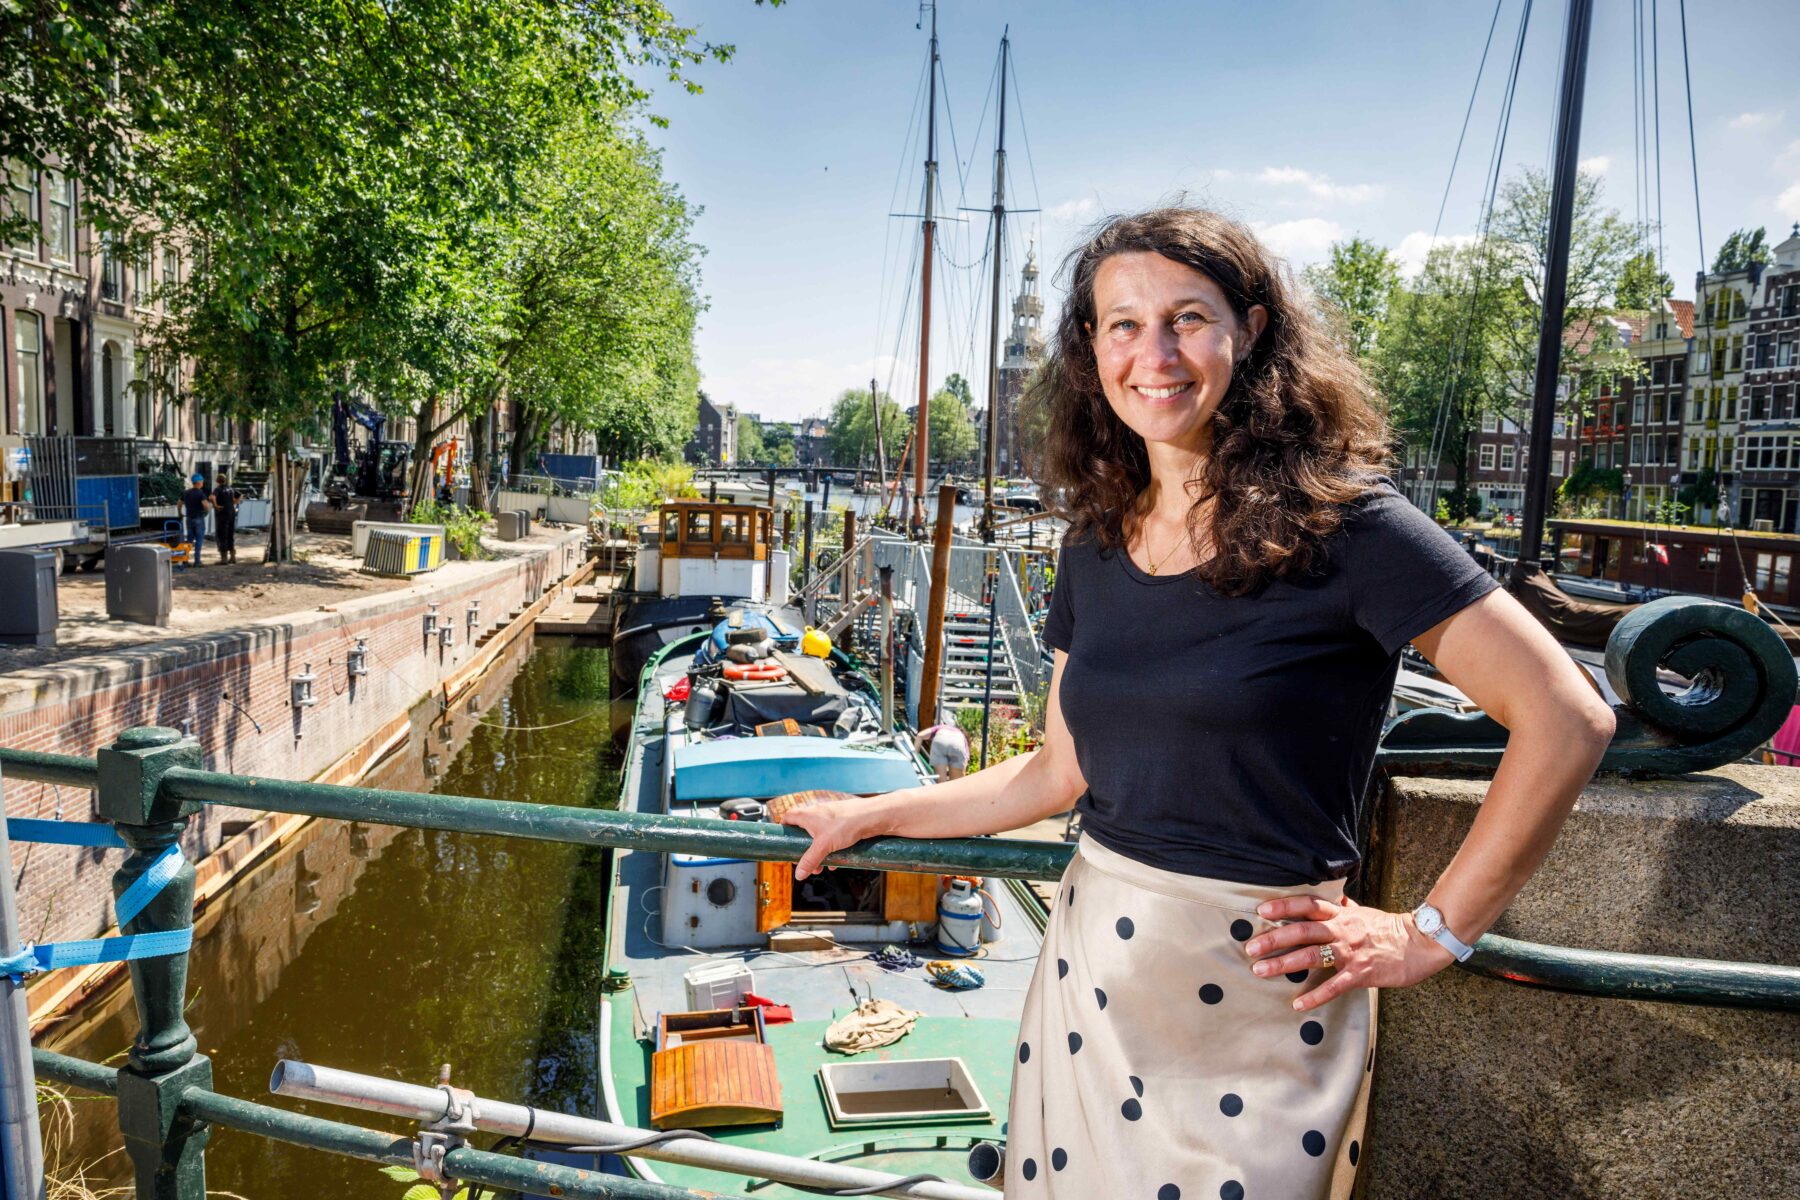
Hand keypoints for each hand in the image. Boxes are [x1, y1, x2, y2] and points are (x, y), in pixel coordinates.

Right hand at [776, 793, 895, 879]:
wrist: (872, 816)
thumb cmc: (846, 824)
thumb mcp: (823, 846)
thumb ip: (810, 860)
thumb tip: (799, 875)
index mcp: (808, 815)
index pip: (788, 817)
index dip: (783, 828)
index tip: (783, 840)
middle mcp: (818, 814)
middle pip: (803, 831)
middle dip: (804, 849)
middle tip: (805, 863)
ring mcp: (831, 818)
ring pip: (819, 836)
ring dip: (818, 852)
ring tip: (821, 867)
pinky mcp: (843, 823)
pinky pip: (832, 837)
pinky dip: (831, 849)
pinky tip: (836, 862)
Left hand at [1242, 895, 1457, 1012]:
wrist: (1421, 943)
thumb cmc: (1389, 929)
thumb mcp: (1363, 912)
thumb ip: (1344, 907)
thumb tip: (1333, 898)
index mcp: (1342, 914)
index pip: (1308, 905)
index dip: (1284, 906)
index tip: (1261, 909)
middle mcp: (1342, 930)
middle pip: (1302, 930)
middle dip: (1274, 939)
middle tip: (1250, 948)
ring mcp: (1351, 951)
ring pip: (1311, 955)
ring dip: (1283, 964)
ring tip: (1260, 971)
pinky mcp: (1362, 973)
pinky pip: (1334, 986)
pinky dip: (1315, 996)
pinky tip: (1298, 1004)